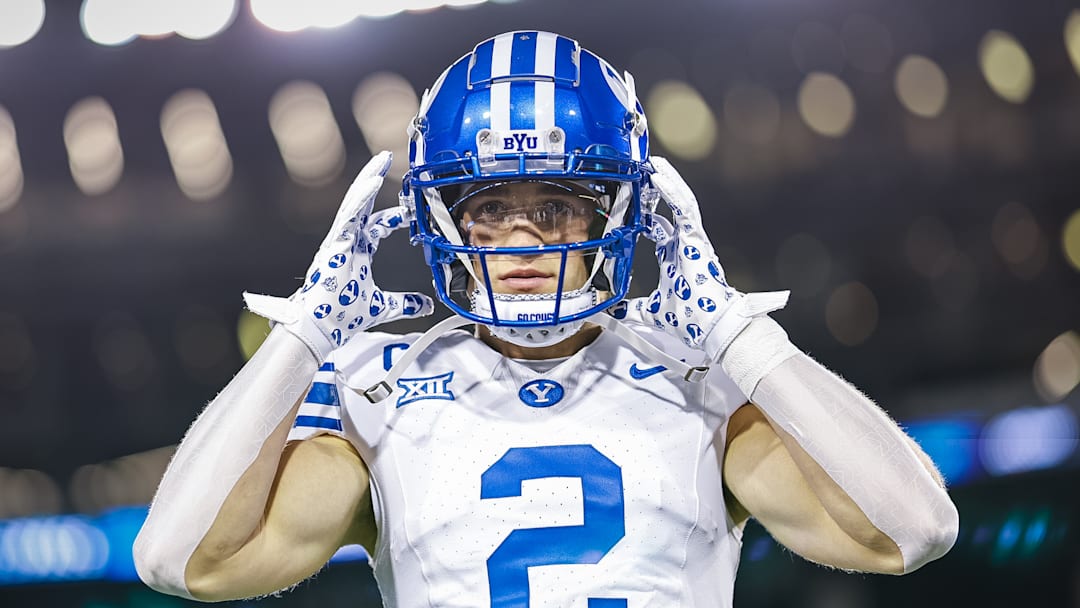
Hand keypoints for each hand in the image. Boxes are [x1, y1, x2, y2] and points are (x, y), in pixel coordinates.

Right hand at [244, 151, 433, 361]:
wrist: (321, 327)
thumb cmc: (341, 315)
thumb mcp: (383, 306)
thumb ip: (405, 303)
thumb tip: (425, 305)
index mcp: (357, 252)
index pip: (376, 226)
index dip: (394, 216)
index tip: (410, 212)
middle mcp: (347, 242)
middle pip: (363, 204)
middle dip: (375, 181)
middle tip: (387, 160)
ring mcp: (339, 241)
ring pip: (354, 202)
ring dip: (368, 180)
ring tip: (380, 160)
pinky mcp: (333, 243)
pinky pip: (348, 215)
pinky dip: (361, 198)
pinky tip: (373, 182)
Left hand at [609, 156, 787, 360]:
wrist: (709, 325)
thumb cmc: (689, 318)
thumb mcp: (650, 311)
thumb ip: (630, 310)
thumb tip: (610, 312)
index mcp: (675, 257)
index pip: (660, 230)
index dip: (646, 217)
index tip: (632, 209)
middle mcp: (684, 244)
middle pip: (669, 209)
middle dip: (656, 190)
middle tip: (643, 173)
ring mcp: (691, 239)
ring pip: (680, 202)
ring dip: (667, 182)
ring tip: (654, 164)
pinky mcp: (696, 238)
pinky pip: (684, 208)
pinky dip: (672, 191)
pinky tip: (660, 176)